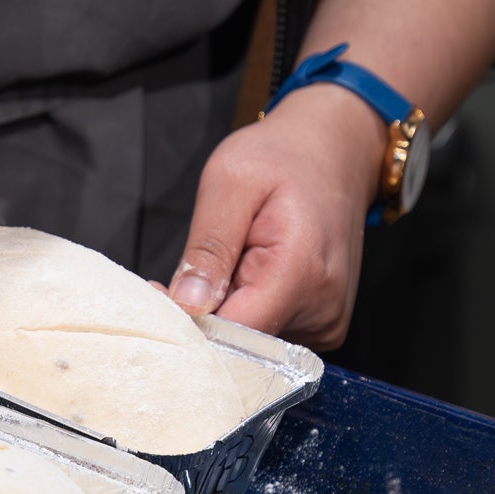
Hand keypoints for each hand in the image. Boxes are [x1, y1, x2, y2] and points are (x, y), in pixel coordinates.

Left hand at [166, 84, 387, 349]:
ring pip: (251, 341)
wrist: (334, 150)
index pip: (232, 332)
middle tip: (194, 269)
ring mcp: (327, 322)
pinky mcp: (323, 325)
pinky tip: (250, 274)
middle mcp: (323, 309)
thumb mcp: (230, 181)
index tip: (160, 293)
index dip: (189, 321)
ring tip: (234, 261)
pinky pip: (270, 333)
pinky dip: (248, 309)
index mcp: (302, 272)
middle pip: (240, 342)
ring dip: (228, 309)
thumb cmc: (281, 157)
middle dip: (206, 315)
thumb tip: (187, 304)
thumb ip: (209, 246)